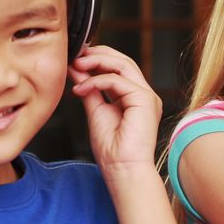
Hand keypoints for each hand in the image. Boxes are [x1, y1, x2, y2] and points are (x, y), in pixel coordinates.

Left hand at [70, 45, 159, 179]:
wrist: (121, 169)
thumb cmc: (111, 150)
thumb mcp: (95, 111)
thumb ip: (89, 89)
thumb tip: (77, 71)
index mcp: (134, 97)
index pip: (119, 67)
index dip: (98, 58)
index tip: (76, 58)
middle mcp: (144, 94)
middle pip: (123, 61)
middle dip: (98, 55)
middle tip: (76, 56)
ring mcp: (147, 96)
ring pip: (123, 65)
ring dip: (97, 62)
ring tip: (77, 65)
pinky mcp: (145, 100)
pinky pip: (118, 81)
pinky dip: (97, 81)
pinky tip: (82, 89)